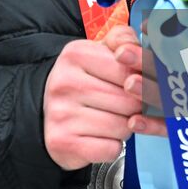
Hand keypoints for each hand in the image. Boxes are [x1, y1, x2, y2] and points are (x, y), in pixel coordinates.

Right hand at [42, 25, 144, 170]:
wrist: (45, 112)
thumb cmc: (82, 81)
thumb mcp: (99, 52)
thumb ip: (123, 40)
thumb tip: (137, 52)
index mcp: (76, 54)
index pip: (130, 70)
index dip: (142, 82)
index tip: (138, 86)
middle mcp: (65, 82)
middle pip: (129, 101)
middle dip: (135, 108)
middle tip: (124, 106)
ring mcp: (61, 114)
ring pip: (123, 127)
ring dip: (125, 127)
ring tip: (111, 119)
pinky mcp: (62, 142)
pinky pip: (111, 149)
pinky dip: (113, 146)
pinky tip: (101, 137)